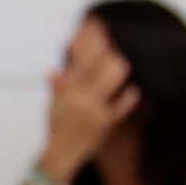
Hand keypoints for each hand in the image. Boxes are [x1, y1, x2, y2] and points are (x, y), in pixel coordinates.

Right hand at [39, 53, 137, 178]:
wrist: (61, 154)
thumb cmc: (57, 129)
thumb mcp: (53, 106)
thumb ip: (57, 87)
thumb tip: (51, 71)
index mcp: (67, 90)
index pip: (80, 59)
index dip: (91, 43)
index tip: (99, 30)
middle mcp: (80, 96)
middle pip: (98, 65)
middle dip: (109, 53)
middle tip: (115, 51)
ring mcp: (93, 109)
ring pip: (110, 80)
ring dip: (118, 69)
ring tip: (122, 66)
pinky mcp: (106, 123)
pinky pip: (121, 107)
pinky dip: (129, 97)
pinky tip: (134, 91)